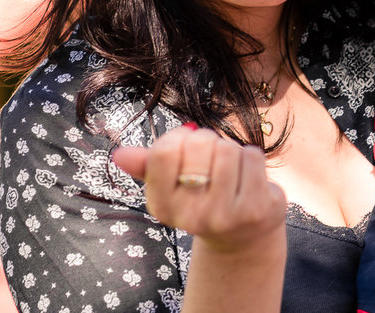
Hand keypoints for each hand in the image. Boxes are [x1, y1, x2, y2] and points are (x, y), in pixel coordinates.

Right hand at [112, 124, 285, 253]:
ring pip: (228, 149)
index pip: (164, 151)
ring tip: (229, 170)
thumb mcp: (172, 185)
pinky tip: (248, 177)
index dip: (178, 138)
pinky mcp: (256, 209)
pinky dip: (250, 158)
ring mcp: (225, 215)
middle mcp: (191, 216)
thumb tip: (119, 154)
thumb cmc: (204, 198)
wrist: (241, 236)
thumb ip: (147, 166)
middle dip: (208, 142)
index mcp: (163, 206)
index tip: (185, 146)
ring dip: (231, 151)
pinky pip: (252, 157)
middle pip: (199, 143)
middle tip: (211, 160)